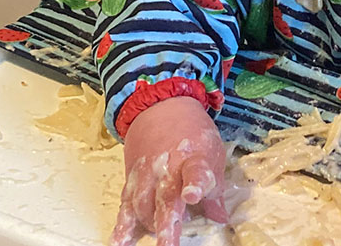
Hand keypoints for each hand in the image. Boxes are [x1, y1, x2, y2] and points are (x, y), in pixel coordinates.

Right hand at [110, 96, 227, 245]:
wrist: (160, 107)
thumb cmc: (191, 133)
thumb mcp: (212, 153)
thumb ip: (215, 187)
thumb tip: (220, 218)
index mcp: (193, 158)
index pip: (196, 172)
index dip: (196, 184)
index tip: (192, 196)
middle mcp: (167, 168)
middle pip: (166, 200)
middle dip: (167, 226)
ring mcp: (147, 175)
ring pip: (144, 206)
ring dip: (149, 226)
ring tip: (156, 241)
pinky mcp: (132, 180)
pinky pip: (125, 206)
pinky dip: (122, 226)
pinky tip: (120, 243)